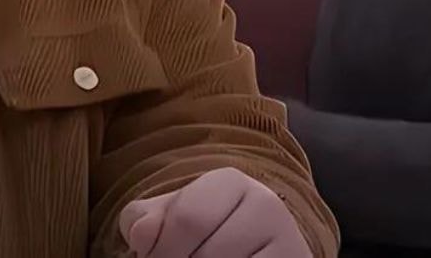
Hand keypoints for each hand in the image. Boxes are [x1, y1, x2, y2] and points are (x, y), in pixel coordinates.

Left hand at [118, 167, 312, 257]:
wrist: (256, 252)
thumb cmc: (204, 236)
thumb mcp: (170, 219)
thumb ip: (146, 220)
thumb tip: (142, 235)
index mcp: (230, 181)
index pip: (188, 218)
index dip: (160, 250)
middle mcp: (266, 204)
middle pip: (207, 253)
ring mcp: (288, 239)